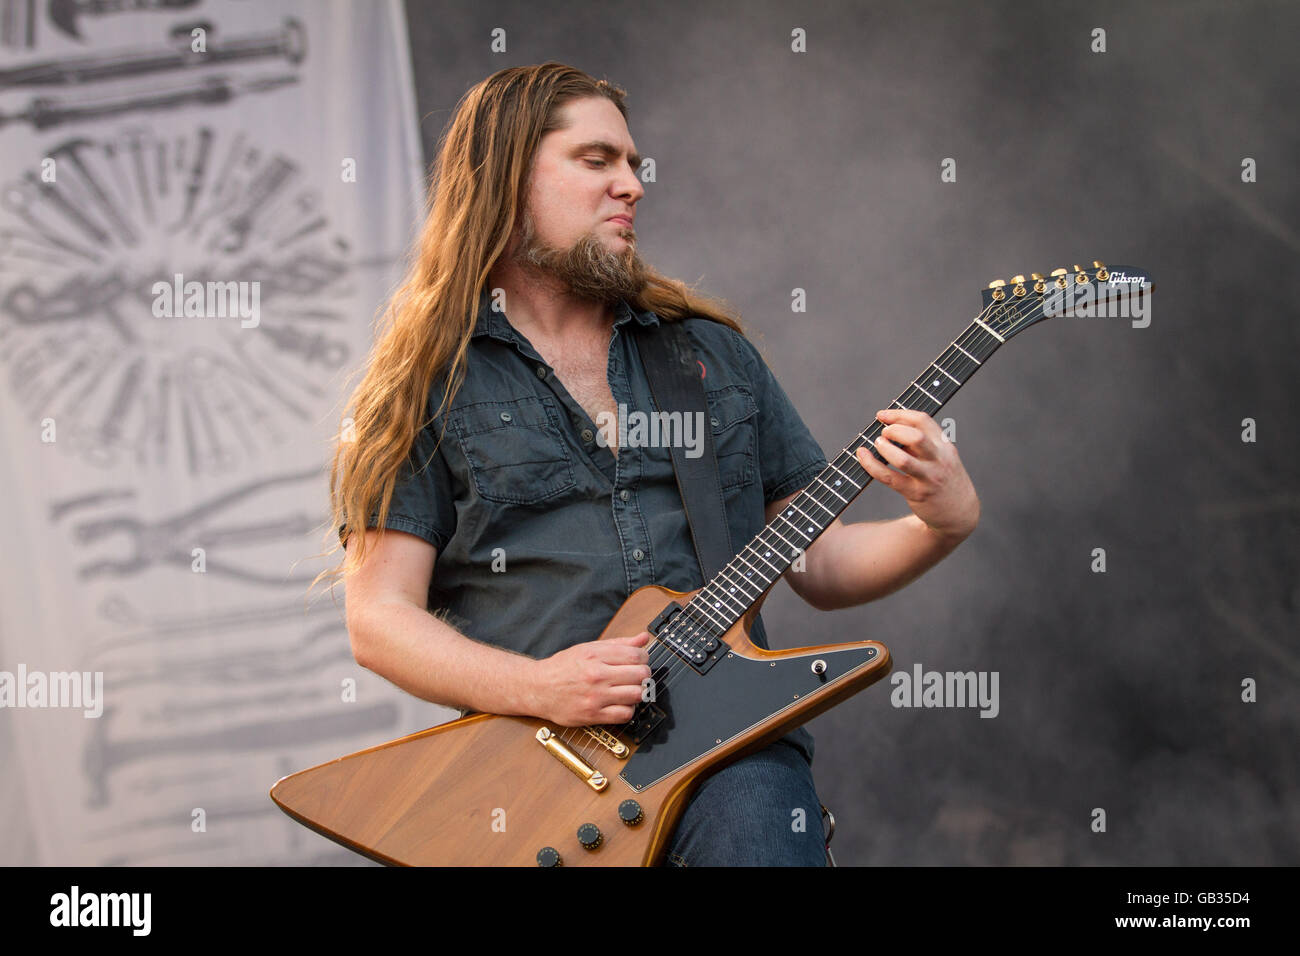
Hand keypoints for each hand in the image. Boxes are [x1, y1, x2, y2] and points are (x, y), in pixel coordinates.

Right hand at [530, 631, 652, 725]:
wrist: (538, 688)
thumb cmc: (562, 668)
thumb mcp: (588, 648)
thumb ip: (618, 644)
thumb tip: (643, 638)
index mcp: (595, 655)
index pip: (636, 655)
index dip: (644, 658)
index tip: (640, 661)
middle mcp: (596, 675)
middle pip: (640, 674)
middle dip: (643, 675)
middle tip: (637, 676)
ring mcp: (595, 696)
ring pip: (636, 695)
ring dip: (638, 693)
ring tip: (630, 690)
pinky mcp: (593, 714)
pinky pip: (624, 714)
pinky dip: (628, 709)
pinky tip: (621, 704)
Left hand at [855, 408, 979, 540]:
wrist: (958, 512)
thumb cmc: (942, 479)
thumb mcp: (939, 456)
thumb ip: (920, 444)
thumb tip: (889, 430)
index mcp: (944, 445)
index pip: (923, 421)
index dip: (899, 414)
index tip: (882, 415)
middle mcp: (939, 460)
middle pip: (916, 437)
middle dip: (894, 430)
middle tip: (883, 433)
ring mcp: (928, 477)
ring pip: (902, 460)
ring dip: (885, 448)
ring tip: (878, 444)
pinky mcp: (917, 494)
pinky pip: (890, 478)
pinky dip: (872, 466)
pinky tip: (863, 457)